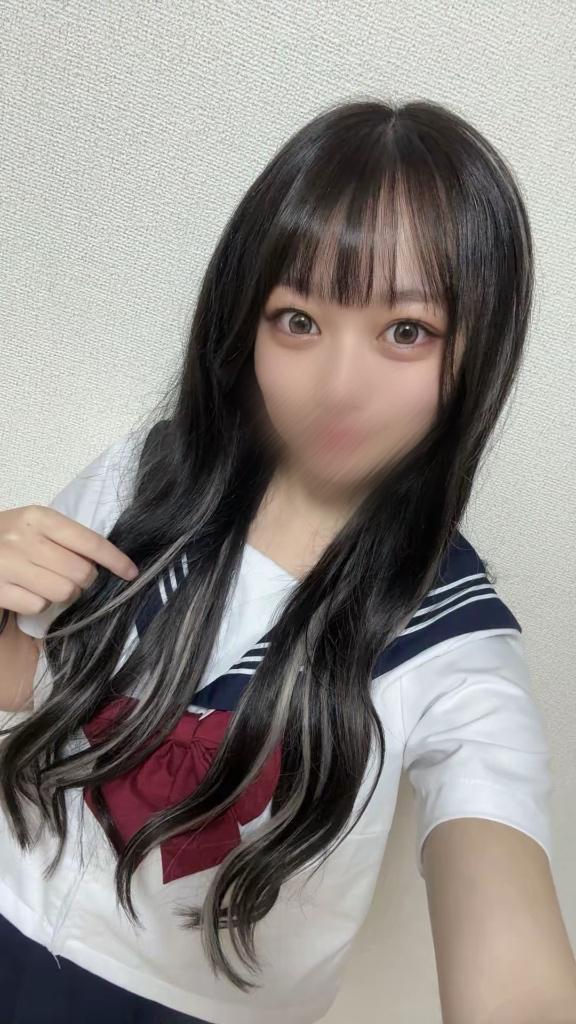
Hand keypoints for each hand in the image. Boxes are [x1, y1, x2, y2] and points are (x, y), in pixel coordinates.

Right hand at [0, 505, 138, 617]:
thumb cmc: (5, 537)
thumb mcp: (33, 526)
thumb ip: (65, 539)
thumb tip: (106, 563)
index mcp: (38, 517)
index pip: (89, 540)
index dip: (115, 559)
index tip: (131, 572)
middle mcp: (23, 538)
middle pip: (81, 572)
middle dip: (83, 580)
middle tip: (68, 575)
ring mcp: (8, 564)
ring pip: (63, 592)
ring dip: (60, 593)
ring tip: (42, 581)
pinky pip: (37, 605)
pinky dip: (36, 603)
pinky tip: (23, 590)